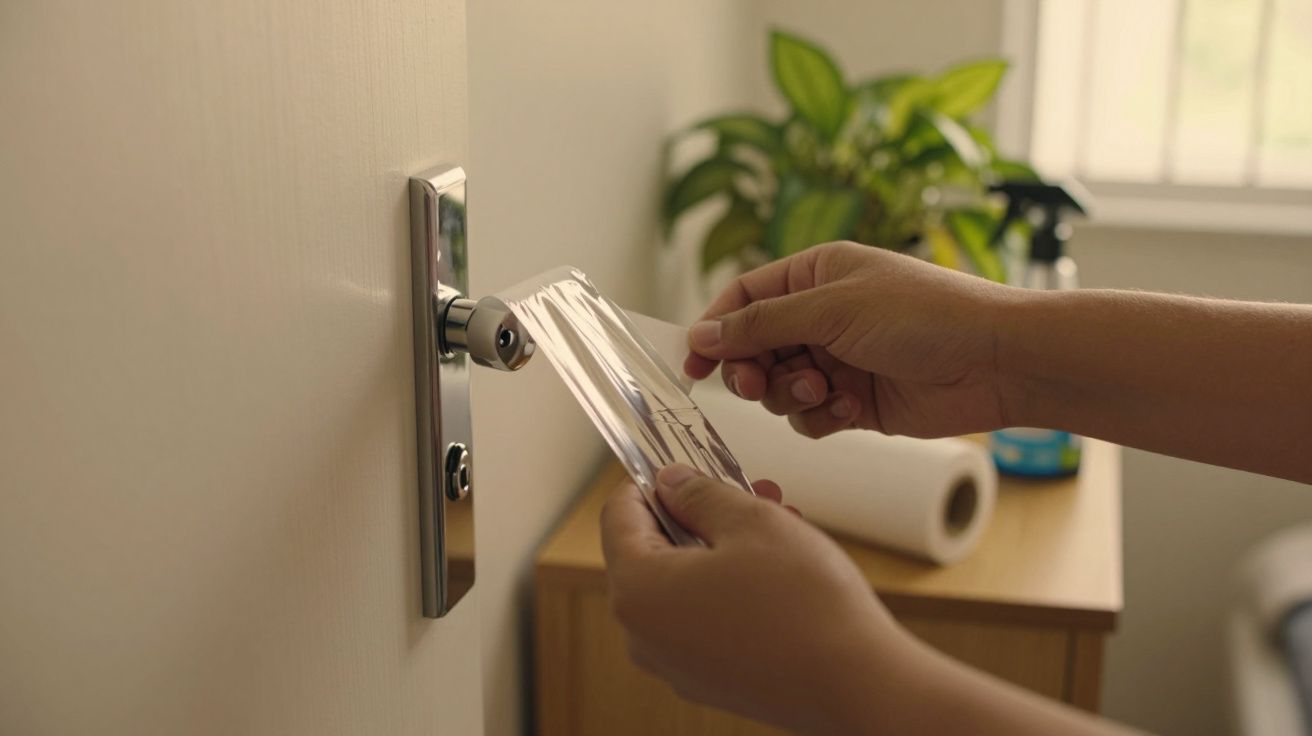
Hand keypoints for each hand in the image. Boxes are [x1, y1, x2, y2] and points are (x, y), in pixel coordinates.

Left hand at [600, 465, 916, 733]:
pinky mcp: (710, 680)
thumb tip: (670, 483)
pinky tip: (778, 568)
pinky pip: (704, 619)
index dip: (650, 481)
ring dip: (721, 546)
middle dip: (698, 513)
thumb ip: (699, 494)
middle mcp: (644, 636)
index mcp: (638, 591)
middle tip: (748, 489)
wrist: (859, 687)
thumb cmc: (805, 604)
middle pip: (652, 551)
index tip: (684, 464)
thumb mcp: (751, 521)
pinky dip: (730, 586)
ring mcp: (676, 664)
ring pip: (684, 584)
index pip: (618, 515)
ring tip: (778, 521)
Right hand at [684, 241, 1016, 437]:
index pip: (744, 299)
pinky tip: (847, 410)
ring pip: (778, 388)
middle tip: (755, 384)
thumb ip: (762, 324)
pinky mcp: (855, 402)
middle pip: (754, 348)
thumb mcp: (832, 308)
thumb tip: (703, 332)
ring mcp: (838, 360)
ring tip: (824, 390)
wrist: (994, 362)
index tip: (693, 363)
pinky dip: (819, 417)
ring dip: (791, 395)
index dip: (715, 330)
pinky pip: (809, 417)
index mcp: (815, 275)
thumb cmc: (924, 315)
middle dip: (752, 370)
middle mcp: (822, 315)